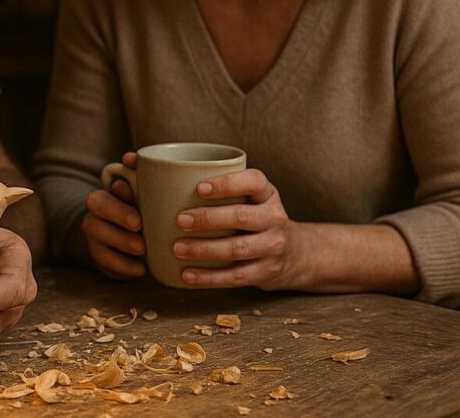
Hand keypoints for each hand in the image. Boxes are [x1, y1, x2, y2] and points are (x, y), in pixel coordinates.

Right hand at [82, 150, 145, 278]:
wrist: (125, 235)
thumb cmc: (137, 208)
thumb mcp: (138, 192)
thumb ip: (136, 173)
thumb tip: (130, 158)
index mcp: (103, 199)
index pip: (102, 198)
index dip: (117, 203)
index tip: (138, 215)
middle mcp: (94, 217)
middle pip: (95, 219)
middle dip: (117, 220)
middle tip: (140, 228)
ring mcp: (94, 239)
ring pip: (98, 241)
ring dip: (121, 244)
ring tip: (143, 249)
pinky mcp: (100, 258)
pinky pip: (105, 263)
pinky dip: (124, 266)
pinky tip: (140, 269)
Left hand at [173, 167, 304, 289]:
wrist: (297, 254)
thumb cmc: (257, 218)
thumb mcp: (252, 199)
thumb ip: (224, 191)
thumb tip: (163, 182)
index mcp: (267, 194)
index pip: (252, 182)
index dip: (227, 184)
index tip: (199, 188)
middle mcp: (274, 218)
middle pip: (241, 216)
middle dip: (208, 219)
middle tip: (180, 220)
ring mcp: (273, 247)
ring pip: (237, 249)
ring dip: (204, 249)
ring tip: (178, 248)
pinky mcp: (266, 273)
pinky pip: (235, 277)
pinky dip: (209, 278)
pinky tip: (187, 274)